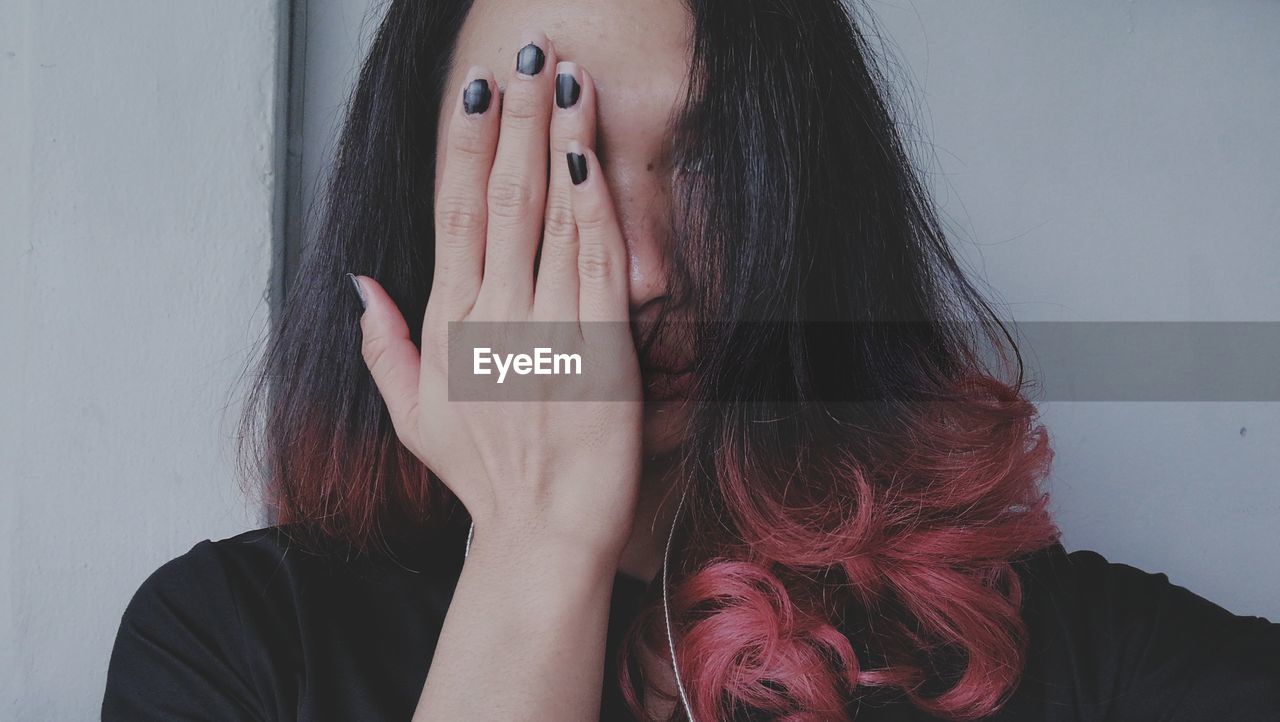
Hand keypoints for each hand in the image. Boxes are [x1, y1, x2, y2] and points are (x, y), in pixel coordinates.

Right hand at [351, 33, 642, 557]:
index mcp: (448, 324)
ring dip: (560, 139)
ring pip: (550, 215)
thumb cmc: (484, 476)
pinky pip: (597, 263)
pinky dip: (595, 205)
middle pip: (502, 195)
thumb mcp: (412, 416)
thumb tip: (359, 282)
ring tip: (568, 78)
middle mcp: (492, 317)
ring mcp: (546, 331)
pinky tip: (593, 155)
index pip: (454, 211)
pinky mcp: (600, 350)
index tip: (478, 88)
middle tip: (529, 54)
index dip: (466, 142)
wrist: (544, 533)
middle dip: (516, 117)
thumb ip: (384, 344)